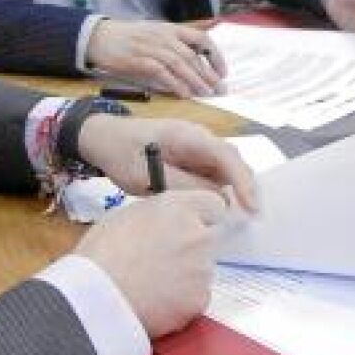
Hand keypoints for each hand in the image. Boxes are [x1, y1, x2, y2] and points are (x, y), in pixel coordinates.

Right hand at [72, 191, 227, 337]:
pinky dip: (182, 302)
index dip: (201, 218)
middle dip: (192, 249)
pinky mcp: (200, 300)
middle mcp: (197, 234)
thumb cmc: (100, 254)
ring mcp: (203, 269)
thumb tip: (165, 224)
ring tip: (153, 285)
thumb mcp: (123, 216)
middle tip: (164, 261)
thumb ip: (156, 215)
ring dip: (186, 276)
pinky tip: (157, 303)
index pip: (213, 205)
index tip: (188, 228)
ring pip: (202, 270)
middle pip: (209, 239)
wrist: (96, 298)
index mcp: (178, 208)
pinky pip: (197, 298)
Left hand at [76, 114, 259, 212]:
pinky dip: (216, 190)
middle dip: (244, 188)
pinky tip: (213, 208)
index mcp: (188, 136)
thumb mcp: (146, 175)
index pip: (226, 156)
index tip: (252, 208)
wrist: (102, 137)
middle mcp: (199, 137)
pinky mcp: (192, 156)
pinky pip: (212, 173)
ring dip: (230, 190)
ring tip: (234, 217)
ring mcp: (196, 146)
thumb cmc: (121, 152)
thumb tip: (218, 199)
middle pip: (232, 162)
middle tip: (250, 219)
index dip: (243, 182)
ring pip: (224, 169)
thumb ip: (183, 186)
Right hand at [87, 19, 225, 97]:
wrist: (99, 38)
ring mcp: (151, 47)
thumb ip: (174, 44)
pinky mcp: (139, 60)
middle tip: (220, 89)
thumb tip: (196, 63)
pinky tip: (184, 94)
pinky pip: (162, 73)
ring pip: (180, 64)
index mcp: (170, 28)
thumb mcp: (155, 33)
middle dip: (209, 74)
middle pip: (192, 55)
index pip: (201, 38)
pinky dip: (175, 84)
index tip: (223, 72)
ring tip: (206, 94)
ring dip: (195, 80)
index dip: (215, 55)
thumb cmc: (128, 38)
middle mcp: (163, 36)